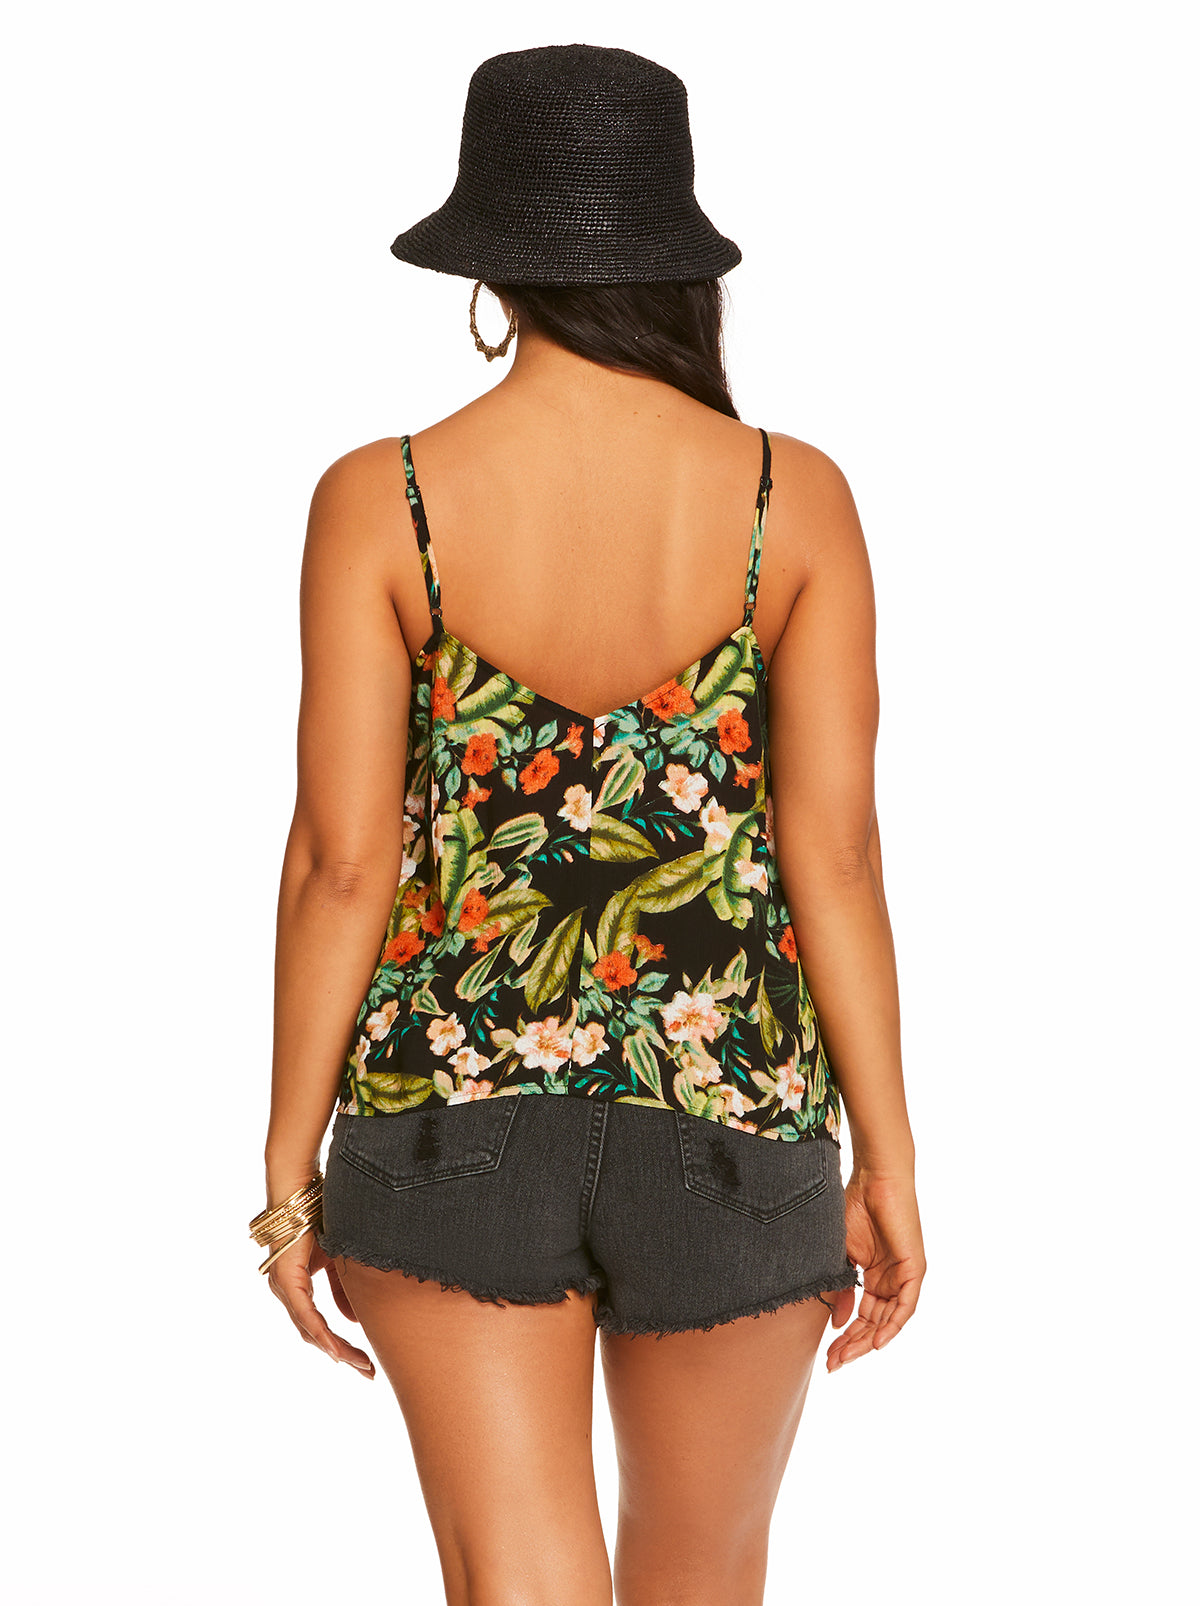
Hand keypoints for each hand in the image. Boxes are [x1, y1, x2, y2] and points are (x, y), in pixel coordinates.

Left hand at [266, 1230, 375, 1380]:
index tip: (362, 1361)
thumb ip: (343, 1291)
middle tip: (367, 1373)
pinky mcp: (287, 1280)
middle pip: (314, 1335)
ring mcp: (284, 1288)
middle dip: (343, 1355)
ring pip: (309, 1330)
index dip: (340, 1344)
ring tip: (359, 1364)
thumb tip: (352, 1322)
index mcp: (297, 1287)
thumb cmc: (318, 1219)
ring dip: (336, 1349)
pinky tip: (336, 1349)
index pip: (318, 1325)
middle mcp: (287, 1292)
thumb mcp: (337, 1261)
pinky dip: (322, 1333)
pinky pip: (305, 1314)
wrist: (303, 1193)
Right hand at [824, 1168, 924, 1371]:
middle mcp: (890, 1280)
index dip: (845, 1337)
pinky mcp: (914, 1269)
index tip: (826, 1354)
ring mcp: (904, 1276)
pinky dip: (892, 1324)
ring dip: (868, 1340)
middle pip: (874, 1323)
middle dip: (853, 1345)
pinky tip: (876, 1341)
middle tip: (833, 1363)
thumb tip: (838, 1321)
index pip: (861, 1316)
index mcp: (873, 1276)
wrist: (874, 1177)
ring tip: (847, 1356)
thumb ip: (841, 1287)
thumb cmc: (854, 1206)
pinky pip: (906, 1305)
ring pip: (889, 1320)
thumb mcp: (841, 1254)